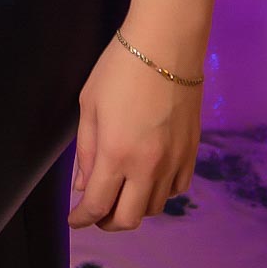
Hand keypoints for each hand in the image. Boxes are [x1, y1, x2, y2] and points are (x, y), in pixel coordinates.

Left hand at [67, 30, 201, 231]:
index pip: (97, 204)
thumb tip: (84, 185)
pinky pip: (177, 190)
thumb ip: (85, 150)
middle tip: (96, 212)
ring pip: (155, 208)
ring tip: (121, 193)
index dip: (82, 218)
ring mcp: (173, 162)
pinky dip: (161, 193)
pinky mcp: (192, 152)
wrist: (167, 44)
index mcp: (116, 154)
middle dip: (107, 222)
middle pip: (128, 219)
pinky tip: (150, 180)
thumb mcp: (89, 104)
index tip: (75, 219)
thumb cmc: (120, 68)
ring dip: (134, 208)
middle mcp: (147, 167)